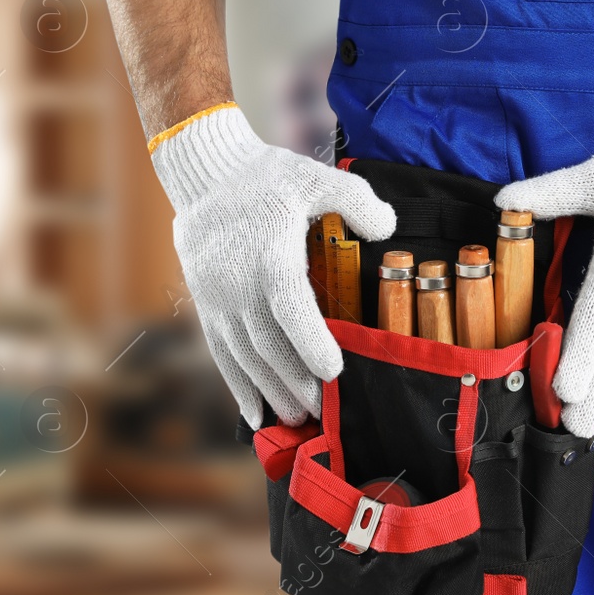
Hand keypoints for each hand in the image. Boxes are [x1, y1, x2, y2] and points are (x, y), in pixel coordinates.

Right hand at [152, 104, 395, 426]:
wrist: (206, 175)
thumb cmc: (269, 177)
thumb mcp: (317, 176)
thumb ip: (357, 199)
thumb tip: (388, 227)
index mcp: (270, 256)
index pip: (290, 308)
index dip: (310, 343)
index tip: (334, 371)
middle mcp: (239, 284)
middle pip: (269, 344)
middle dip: (296, 382)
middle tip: (323, 411)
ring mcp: (218, 299)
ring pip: (244, 356)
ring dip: (270, 391)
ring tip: (295, 418)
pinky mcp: (206, 306)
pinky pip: (221, 353)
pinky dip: (237, 387)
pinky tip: (254, 415)